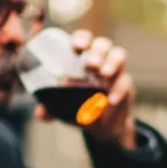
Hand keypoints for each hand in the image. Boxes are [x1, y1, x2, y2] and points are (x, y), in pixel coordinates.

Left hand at [33, 29, 136, 148]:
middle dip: (97, 51)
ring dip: (112, 62)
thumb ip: (49, 109)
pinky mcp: (126, 86)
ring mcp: (115, 72)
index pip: (83, 39)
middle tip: (91, 65)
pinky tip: (111, 100)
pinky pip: (126, 81)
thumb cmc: (79, 109)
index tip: (76, 48)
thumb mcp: (62, 109)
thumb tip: (40, 113)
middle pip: (103, 44)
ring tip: (103, 74)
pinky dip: (118, 89)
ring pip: (118, 55)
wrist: (101, 128)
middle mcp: (100, 60)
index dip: (81, 39)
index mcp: (81, 59)